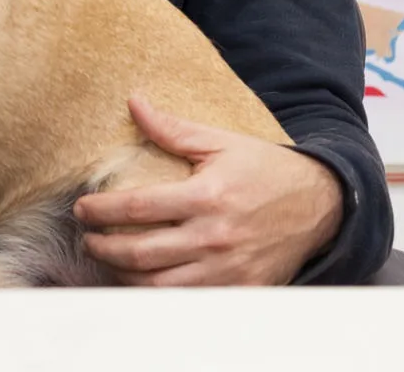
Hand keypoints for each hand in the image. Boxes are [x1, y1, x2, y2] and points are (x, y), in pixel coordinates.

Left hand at [74, 96, 342, 286]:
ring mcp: (227, 269)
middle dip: (103, 248)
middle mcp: (215, 237)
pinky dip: (157, 294)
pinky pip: (187, 301)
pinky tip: (142, 281)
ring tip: (108, 260)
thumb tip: (134, 103)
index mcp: (207, 196)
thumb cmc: (265, 169)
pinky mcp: (239, 290)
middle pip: (140, 253)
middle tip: (88, 238)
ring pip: (158, 285)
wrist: (320, 205)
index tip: (83, 208)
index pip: (137, 208)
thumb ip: (173, 128)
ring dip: (123, 275)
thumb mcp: (221, 141)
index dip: (101, 210)